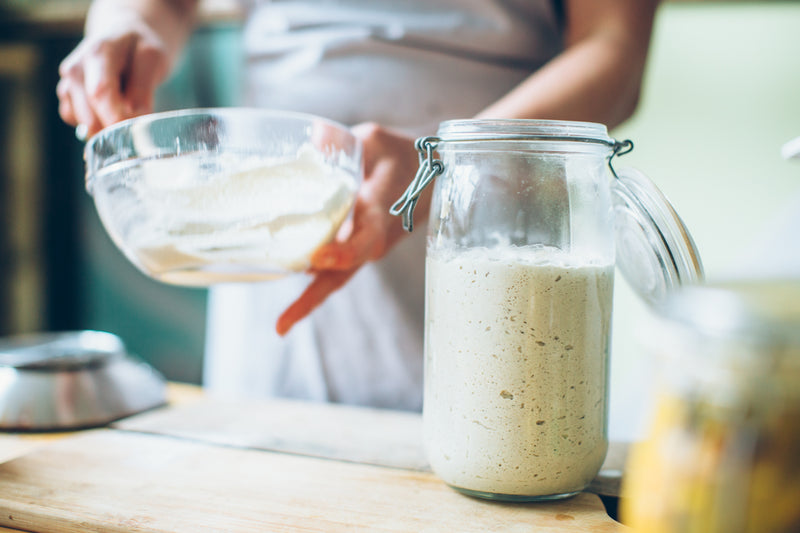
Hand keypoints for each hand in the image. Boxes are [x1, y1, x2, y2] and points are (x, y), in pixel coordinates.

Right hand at [56, 16, 170, 137]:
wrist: (123, 36)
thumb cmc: (139, 47)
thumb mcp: (151, 58)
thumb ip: (142, 88)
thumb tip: (133, 118)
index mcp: (97, 54)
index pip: (100, 93)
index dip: (116, 119)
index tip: (134, 132)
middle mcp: (75, 69)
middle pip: (88, 115)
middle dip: (114, 129)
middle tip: (136, 126)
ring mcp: (68, 84)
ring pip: (84, 124)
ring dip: (107, 126)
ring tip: (125, 105)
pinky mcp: (68, 98)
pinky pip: (80, 124)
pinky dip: (98, 124)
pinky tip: (111, 108)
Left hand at [275, 123, 421, 334]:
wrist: (429, 176)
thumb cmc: (400, 155)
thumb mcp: (375, 140)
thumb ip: (344, 142)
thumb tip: (315, 138)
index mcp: (379, 212)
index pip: (363, 238)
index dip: (343, 251)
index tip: (319, 257)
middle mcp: (372, 240)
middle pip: (341, 274)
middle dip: (312, 300)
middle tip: (282, 325)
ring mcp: (365, 250)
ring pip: (335, 277)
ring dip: (309, 297)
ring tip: (283, 322)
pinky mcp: (356, 250)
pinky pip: (333, 269)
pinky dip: (310, 279)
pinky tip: (281, 283)